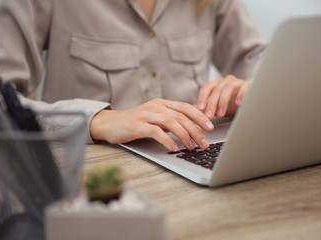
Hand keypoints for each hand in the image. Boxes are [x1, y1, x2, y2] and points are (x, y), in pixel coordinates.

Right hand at [89, 98, 213, 151]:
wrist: (109, 124)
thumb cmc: (134, 123)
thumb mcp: (154, 119)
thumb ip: (170, 122)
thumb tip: (191, 130)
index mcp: (161, 103)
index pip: (185, 107)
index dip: (199, 116)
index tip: (210, 127)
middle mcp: (155, 106)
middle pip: (181, 116)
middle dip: (196, 130)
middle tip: (204, 143)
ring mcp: (145, 115)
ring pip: (171, 122)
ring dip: (184, 135)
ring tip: (192, 147)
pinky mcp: (137, 125)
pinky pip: (155, 131)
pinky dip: (167, 140)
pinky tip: (174, 148)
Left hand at [197, 75, 249, 118]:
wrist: (248, 104)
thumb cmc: (231, 106)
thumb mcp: (218, 108)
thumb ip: (210, 109)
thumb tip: (202, 115)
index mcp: (216, 84)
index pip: (206, 87)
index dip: (202, 97)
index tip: (201, 109)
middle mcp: (225, 81)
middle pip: (216, 89)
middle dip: (212, 104)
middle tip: (209, 116)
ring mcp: (236, 82)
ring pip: (228, 87)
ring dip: (223, 101)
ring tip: (221, 114)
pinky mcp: (247, 85)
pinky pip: (243, 87)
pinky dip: (240, 95)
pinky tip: (237, 103)